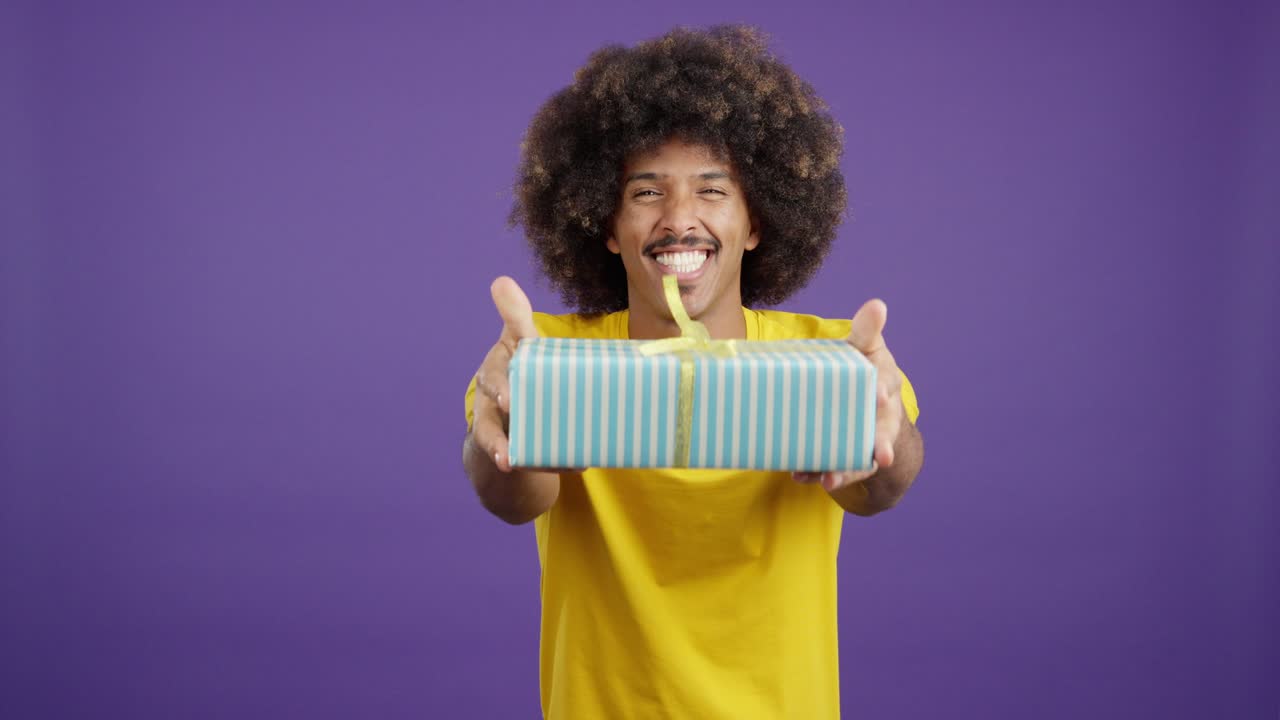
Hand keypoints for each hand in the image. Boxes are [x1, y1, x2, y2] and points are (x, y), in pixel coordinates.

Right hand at [470, 277, 539, 472]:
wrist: (511, 410)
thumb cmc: (520, 369)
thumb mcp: (521, 344)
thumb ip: (515, 316)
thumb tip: (499, 280)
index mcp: (496, 371)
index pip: (496, 372)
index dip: (501, 385)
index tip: (509, 397)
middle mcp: (490, 401)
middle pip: (488, 414)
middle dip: (499, 425)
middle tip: (513, 429)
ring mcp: (499, 428)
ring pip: (495, 440)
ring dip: (505, 451)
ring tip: (514, 461)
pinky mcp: (515, 448)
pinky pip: (525, 458)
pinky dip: (547, 462)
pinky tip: (575, 463)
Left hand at [793, 298, 905, 492]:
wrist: (862, 405)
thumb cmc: (861, 372)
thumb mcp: (865, 348)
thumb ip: (867, 330)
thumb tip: (878, 304)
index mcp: (883, 385)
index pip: (886, 385)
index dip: (883, 392)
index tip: (879, 397)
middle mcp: (881, 418)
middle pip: (883, 432)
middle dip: (881, 443)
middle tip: (881, 454)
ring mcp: (865, 441)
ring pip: (860, 459)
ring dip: (846, 470)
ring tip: (830, 480)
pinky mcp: (846, 458)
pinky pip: (834, 469)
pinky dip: (818, 474)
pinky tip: (801, 476)